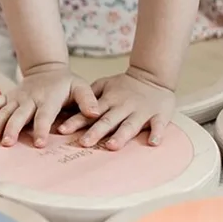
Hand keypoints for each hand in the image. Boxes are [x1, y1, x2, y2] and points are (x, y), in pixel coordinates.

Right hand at [0, 63, 99, 147]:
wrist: (47, 69)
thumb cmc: (67, 84)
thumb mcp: (81, 87)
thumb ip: (88, 100)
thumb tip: (95, 114)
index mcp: (49, 98)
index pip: (44, 116)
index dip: (41, 129)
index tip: (39, 144)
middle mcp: (30, 98)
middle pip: (20, 115)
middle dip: (12, 129)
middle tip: (7, 144)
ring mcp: (17, 97)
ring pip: (4, 111)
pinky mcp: (8, 97)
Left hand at [57, 67, 175, 149]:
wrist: (153, 75)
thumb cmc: (126, 84)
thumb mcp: (105, 83)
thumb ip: (89, 95)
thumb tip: (69, 106)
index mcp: (109, 101)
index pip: (90, 112)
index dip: (76, 121)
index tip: (63, 130)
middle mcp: (123, 107)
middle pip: (108, 121)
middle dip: (96, 132)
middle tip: (84, 143)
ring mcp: (141, 112)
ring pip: (130, 125)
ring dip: (121, 136)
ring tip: (112, 146)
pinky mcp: (158, 115)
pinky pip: (158, 125)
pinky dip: (157, 133)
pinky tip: (153, 142)